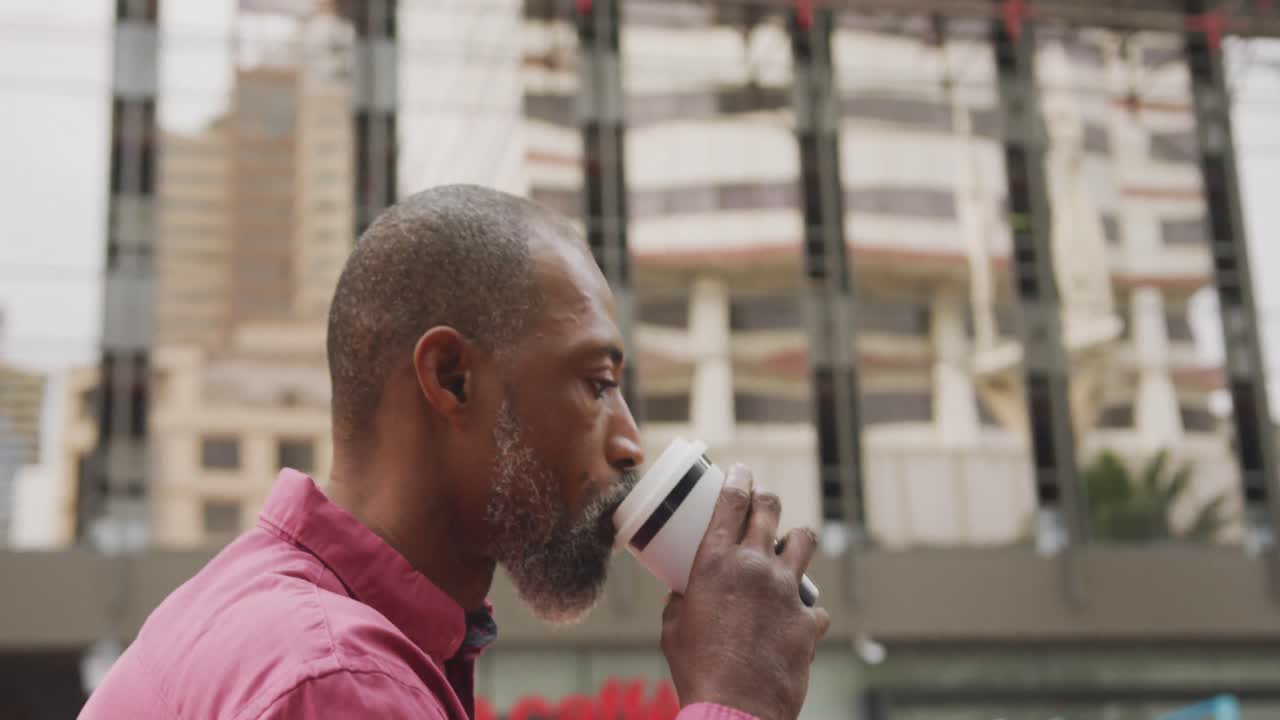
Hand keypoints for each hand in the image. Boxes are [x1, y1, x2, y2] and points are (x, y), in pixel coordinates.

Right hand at [660, 465, 829, 719]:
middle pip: (770, 509)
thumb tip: (683, 596)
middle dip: (766, 498)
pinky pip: (813, 604)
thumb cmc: (696, 671)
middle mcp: (755, 566)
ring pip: (804, 540)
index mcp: (715, 563)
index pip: (731, 501)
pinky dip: (804, 609)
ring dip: (796, 538)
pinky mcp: (808, 621)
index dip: (738, 478)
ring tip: (790, 545)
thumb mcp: (672, 629)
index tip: (740, 471)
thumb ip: (681, 603)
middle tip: (762, 500)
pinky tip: (795, 619)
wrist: (735, 711)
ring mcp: (787, 591)